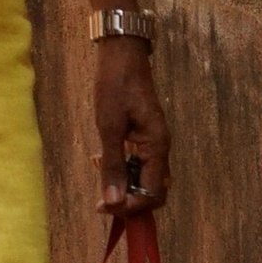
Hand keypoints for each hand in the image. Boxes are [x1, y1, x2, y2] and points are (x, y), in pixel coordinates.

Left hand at [95, 42, 172, 212]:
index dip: (131, 207)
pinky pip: (139, 164)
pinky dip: (123, 170)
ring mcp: (154, 143)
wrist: (122, 55)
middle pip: (153, 191)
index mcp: (158, 147)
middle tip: (100, 200)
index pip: (153, 194)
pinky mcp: (145, 137)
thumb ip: (112, 164)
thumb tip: (113, 200)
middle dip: (128, 200)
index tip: (104, 206)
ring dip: (125, 186)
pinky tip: (103, 162)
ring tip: (100, 178)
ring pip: (145, 179)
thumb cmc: (115, 86)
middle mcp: (161, 148)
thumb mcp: (108, 126)